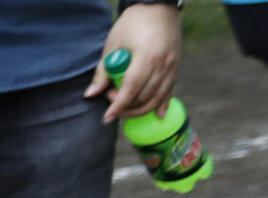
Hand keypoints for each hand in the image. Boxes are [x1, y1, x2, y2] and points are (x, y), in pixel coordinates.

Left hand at [88, 5, 179, 121]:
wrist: (158, 7)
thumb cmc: (132, 24)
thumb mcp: (112, 45)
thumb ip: (103, 72)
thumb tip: (90, 95)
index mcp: (146, 57)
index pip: (131, 90)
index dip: (118, 106)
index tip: (107, 117)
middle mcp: (163, 64)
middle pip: (145, 97)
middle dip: (126, 106)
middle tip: (111, 98)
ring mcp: (173, 65)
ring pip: (157, 97)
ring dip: (140, 107)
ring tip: (125, 104)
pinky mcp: (176, 66)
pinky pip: (170, 90)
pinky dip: (162, 103)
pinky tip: (157, 115)